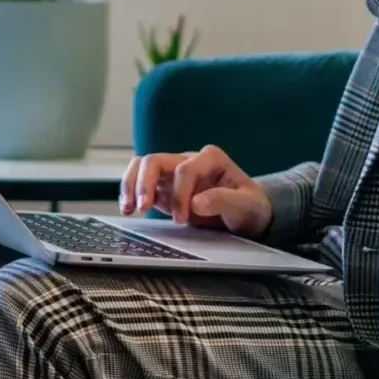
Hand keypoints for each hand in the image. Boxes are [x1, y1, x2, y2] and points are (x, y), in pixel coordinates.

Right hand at [119, 145, 274, 236]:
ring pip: (142, 167)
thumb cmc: (249, 206)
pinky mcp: (165, 188)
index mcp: (210, 159)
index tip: (182, 219)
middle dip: (145, 184)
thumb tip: (196, 202)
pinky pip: (140, 182)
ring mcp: (174, 174)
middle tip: (143, 208)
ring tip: (128, 208)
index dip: (180, 194)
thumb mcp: (246, 205)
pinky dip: (130, 193)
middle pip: (156, 161)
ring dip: (131, 185)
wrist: (248, 216)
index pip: (185, 169)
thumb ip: (224, 201)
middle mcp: (189, 161)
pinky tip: (128, 208)